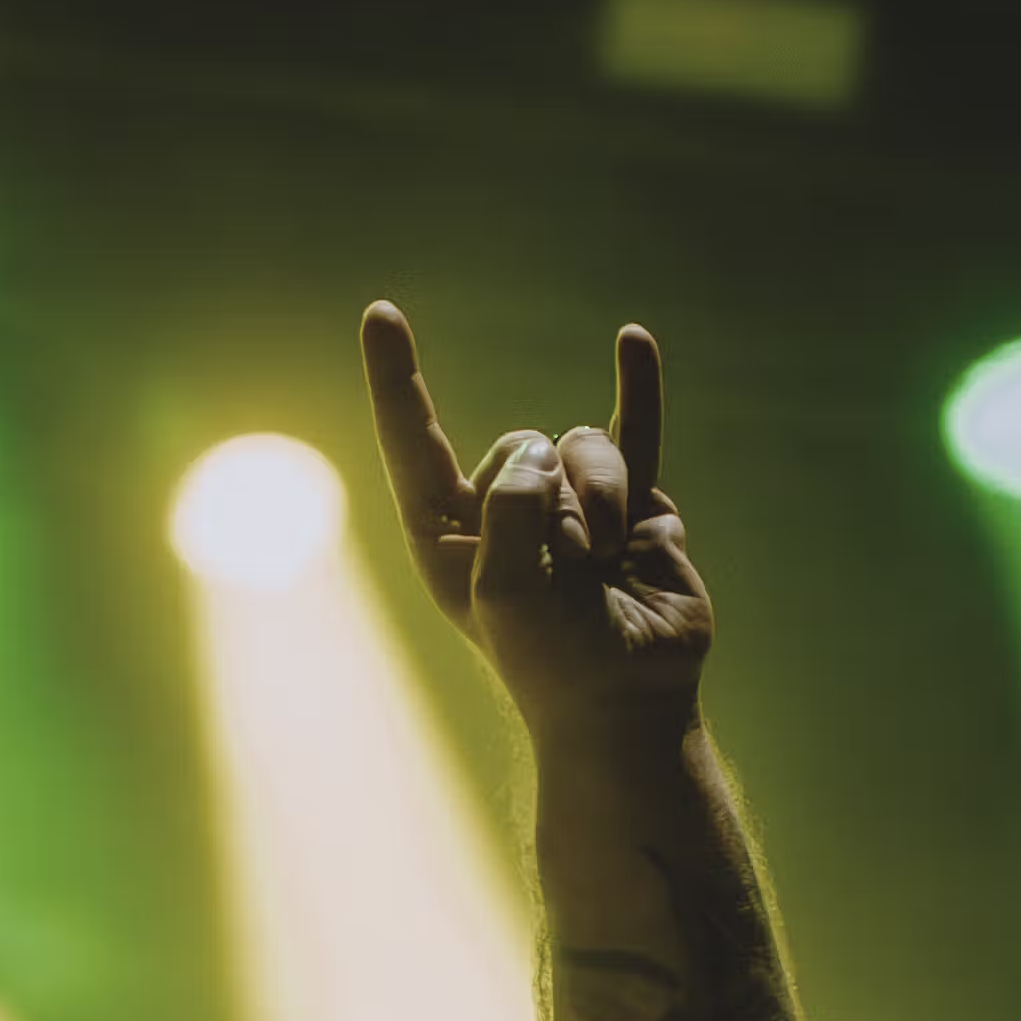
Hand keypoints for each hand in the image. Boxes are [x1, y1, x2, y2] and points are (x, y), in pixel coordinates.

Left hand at [360, 303, 711, 743]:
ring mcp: (569, 506)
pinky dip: (639, 388)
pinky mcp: (632, 505)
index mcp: (448, 540)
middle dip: (546, 498)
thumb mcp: (505, 588)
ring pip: (578, 447)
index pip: (414, 445)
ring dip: (598, 499)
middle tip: (566, 570)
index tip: (382, 314)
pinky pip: (633, 431)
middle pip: (516, 445)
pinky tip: (633, 339)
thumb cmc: (553, 664)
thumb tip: (547, 450)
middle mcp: (503, 515)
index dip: (398, 381)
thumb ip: (512, 504)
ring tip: (607, 564)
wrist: (629, 706)